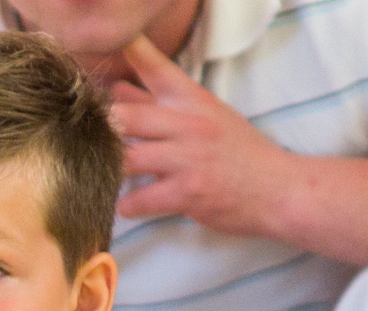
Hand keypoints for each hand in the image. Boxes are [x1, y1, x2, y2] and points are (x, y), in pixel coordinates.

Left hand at [111, 36, 290, 235]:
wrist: (280, 190)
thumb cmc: (240, 153)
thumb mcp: (208, 117)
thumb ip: (162, 105)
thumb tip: (118, 91)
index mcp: (193, 100)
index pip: (156, 68)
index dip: (128, 54)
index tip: (108, 49)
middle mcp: (189, 124)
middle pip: (125, 117)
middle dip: (101, 130)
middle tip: (87, 141)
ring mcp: (188, 158)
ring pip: (128, 159)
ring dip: (110, 170)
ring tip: (104, 175)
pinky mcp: (188, 193)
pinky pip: (141, 199)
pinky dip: (128, 205)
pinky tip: (129, 205)